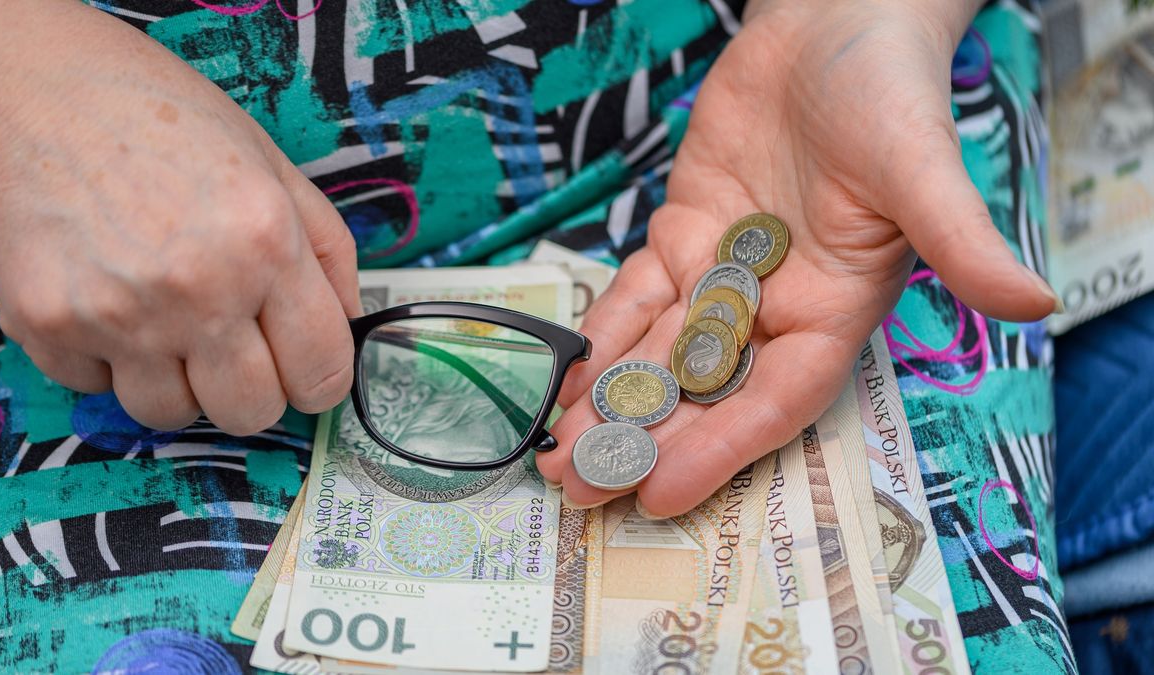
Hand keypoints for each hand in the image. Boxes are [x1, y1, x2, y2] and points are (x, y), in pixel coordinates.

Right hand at [0, 2, 360, 434]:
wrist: (32, 91)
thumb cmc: (162, 121)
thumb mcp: (273, 166)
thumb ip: (327, 253)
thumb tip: (350, 328)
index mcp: (267, 242)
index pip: (322, 373)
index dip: (319, 380)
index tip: (304, 370)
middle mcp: (199, 288)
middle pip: (251, 412)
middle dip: (251, 388)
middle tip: (232, 343)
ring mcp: (120, 315)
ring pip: (172, 414)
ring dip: (176, 379)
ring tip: (163, 313)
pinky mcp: (50, 327)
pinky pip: (98, 388)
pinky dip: (107, 359)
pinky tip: (108, 296)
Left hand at [538, 0, 1056, 514]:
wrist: (834, 21)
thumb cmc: (890, 91)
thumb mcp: (924, 167)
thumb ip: (962, 238)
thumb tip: (1034, 301)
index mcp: (836, 308)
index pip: (777, 396)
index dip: (723, 446)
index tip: (662, 491)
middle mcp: (777, 304)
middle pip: (706, 389)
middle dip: (645, 438)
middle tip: (579, 487)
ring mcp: (725, 271)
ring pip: (661, 351)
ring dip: (610, 400)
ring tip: (556, 454)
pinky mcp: (686, 232)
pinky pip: (637, 294)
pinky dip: (602, 334)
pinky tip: (565, 376)